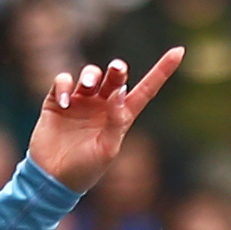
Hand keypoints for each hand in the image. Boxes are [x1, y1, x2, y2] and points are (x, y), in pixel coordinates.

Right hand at [28, 51, 182, 193]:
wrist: (51, 179)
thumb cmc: (84, 170)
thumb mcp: (107, 150)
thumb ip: (117, 121)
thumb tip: (120, 91)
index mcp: (121, 118)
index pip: (145, 90)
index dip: (162, 71)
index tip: (179, 51)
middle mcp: (103, 106)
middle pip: (115, 77)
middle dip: (117, 70)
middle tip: (117, 70)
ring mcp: (80, 102)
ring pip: (91, 74)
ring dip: (90, 75)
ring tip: (86, 87)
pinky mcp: (57, 101)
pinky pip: (63, 81)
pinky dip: (64, 86)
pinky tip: (64, 102)